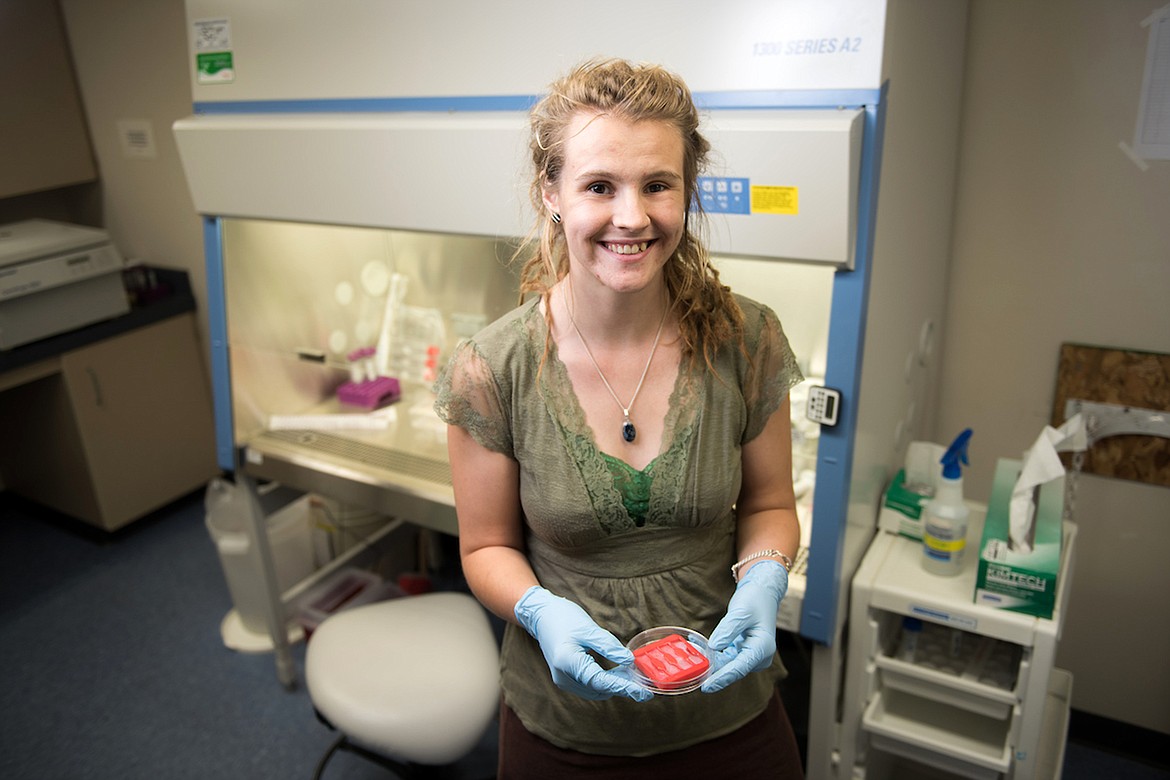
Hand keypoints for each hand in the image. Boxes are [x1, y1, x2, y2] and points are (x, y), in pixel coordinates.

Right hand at [514, 586, 652, 701]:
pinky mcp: (566, 678)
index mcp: (568, 662)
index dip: (624, 687)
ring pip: (595, 690)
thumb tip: (629, 661)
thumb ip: (609, 646)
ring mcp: (563, 680)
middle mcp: (563, 677)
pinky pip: (589, 685)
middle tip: (644, 684)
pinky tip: (618, 674)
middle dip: (622, 687)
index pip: (601, 681)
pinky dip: (604, 681)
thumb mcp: (589, 628)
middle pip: (599, 688)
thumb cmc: (563, 618)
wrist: (541, 616)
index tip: (643, 692)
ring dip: (614, 685)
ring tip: (633, 677)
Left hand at [701, 559, 788, 693]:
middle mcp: (760, 656)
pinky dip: (714, 655)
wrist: (763, 593)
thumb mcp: (740, 611)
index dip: (721, 678)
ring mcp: (753, 656)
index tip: (706, 686)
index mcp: (763, 648)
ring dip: (712, 661)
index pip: (739, 668)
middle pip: (732, 668)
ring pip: (728, 664)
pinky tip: (700, 648)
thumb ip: (727, 630)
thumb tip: (713, 647)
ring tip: (694, 653)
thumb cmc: (755, 599)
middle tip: (692, 669)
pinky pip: (728, 658)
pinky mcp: (745, 653)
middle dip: (713, 669)